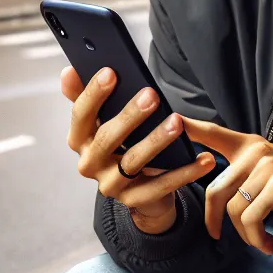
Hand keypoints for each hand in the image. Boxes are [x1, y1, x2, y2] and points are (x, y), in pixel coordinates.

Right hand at [62, 66, 214, 233]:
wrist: (136, 189)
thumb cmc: (120, 143)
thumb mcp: (101, 122)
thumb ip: (86, 97)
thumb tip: (69, 71)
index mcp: (79, 140)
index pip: (81, 115)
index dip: (93, 94)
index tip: (111, 72)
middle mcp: (89, 164)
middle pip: (108, 139)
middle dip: (129, 116)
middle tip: (151, 95)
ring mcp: (111, 185)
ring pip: (134, 162)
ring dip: (157, 141)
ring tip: (177, 122)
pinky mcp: (135, 201)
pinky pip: (162, 186)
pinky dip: (185, 173)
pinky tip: (203, 158)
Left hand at [184, 118, 272, 255]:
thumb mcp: (272, 175)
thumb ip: (244, 175)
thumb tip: (214, 194)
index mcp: (252, 146)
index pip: (212, 133)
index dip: (187, 128)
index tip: (167, 119)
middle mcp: (257, 151)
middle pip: (214, 190)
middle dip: (214, 220)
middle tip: (218, 236)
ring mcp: (269, 166)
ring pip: (234, 209)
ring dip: (245, 235)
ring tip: (260, 241)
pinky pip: (251, 220)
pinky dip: (257, 239)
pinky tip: (270, 244)